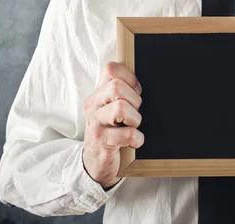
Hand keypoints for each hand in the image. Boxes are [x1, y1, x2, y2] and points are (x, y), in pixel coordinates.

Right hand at [82, 61, 143, 188]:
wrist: (96, 165)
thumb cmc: (111, 133)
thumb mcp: (112, 110)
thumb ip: (122, 94)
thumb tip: (140, 83)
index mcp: (98, 94)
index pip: (111, 69)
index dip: (130, 78)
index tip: (135, 93)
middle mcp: (94, 105)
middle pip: (116, 86)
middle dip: (134, 100)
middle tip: (135, 113)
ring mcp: (96, 124)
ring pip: (121, 108)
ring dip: (135, 119)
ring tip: (133, 127)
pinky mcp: (102, 142)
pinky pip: (128, 134)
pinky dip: (137, 139)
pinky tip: (133, 142)